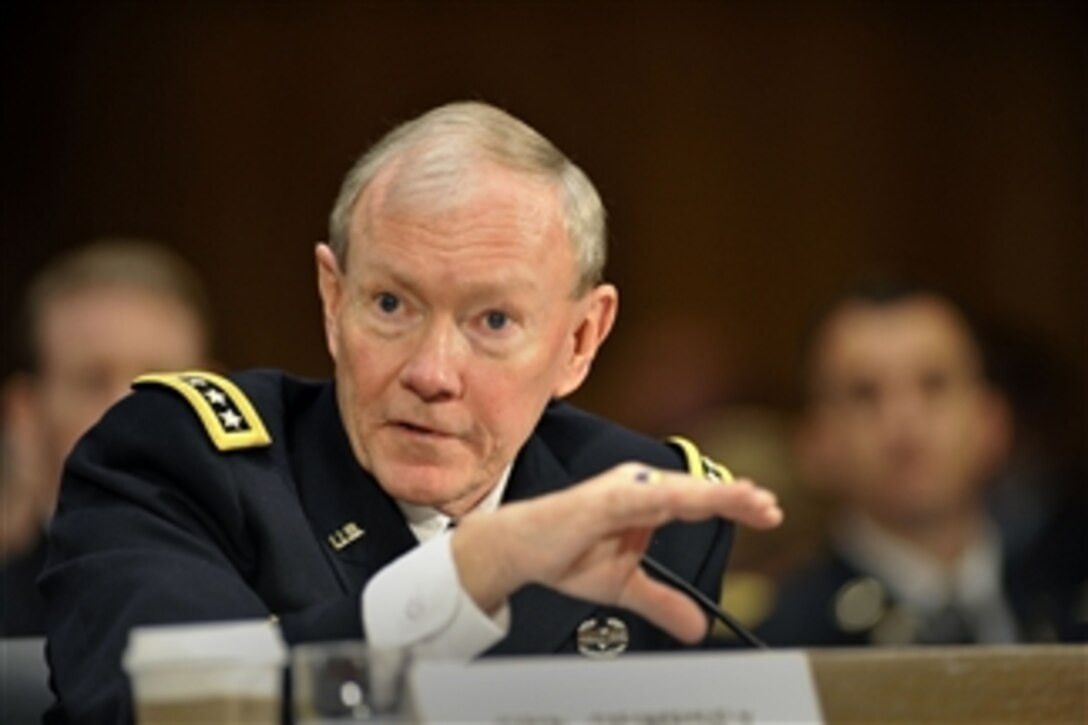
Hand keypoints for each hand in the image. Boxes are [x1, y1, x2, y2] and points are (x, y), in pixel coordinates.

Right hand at [451, 462, 781, 642]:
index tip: (769, 511)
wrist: (521, 550)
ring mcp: (620, 490)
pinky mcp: (601, 500)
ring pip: (676, 490)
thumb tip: (698, 628)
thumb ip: (663, 601)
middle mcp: (638, 487)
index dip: (733, 503)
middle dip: (734, 497)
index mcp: (646, 500)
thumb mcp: (625, 586)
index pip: (699, 500)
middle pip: (696, 491)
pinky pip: (639, 497)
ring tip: (748, 500)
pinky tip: (691, 501)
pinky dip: (666, 498)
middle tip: (770, 507)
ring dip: (713, 494)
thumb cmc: (568, 554)